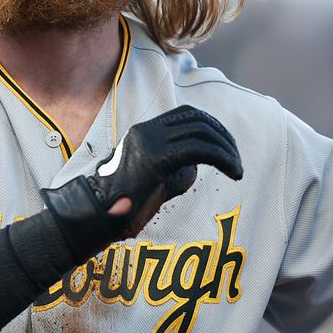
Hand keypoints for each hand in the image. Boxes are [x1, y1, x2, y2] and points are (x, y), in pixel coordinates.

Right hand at [41, 105, 242, 258]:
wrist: (94, 217)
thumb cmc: (120, 207)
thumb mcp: (150, 181)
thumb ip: (170, 169)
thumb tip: (194, 168)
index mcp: (143, 132)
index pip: (187, 114)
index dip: (213, 126)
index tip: (227, 146)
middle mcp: (146, 130)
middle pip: (198, 120)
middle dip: (224, 137)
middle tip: (236, 160)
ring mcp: (148, 142)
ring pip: (202, 133)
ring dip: (227, 150)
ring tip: (237, 170)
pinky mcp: (154, 159)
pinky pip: (199, 150)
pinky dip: (223, 159)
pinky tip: (233, 173)